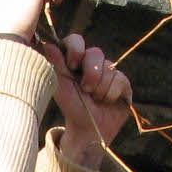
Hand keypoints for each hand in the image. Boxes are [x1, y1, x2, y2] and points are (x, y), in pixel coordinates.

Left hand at [48, 33, 131, 163]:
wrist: (89, 130)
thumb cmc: (72, 108)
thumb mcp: (61, 88)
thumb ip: (56, 65)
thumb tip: (48, 44)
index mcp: (74, 61)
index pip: (76, 41)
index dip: (76, 49)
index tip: (72, 65)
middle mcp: (92, 63)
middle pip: (95, 52)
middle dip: (90, 74)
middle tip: (85, 90)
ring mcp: (109, 72)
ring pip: (108, 68)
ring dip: (100, 88)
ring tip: (94, 99)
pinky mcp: (123, 82)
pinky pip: (120, 79)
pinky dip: (111, 94)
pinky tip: (107, 101)